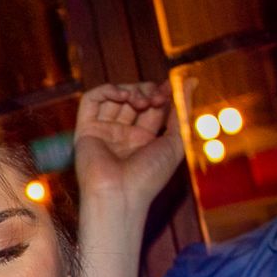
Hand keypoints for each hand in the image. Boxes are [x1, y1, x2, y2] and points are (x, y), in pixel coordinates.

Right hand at [73, 82, 183, 212]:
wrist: (121, 195)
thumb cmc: (150, 175)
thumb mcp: (176, 141)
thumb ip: (183, 111)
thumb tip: (191, 81)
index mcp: (144, 141)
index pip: (153, 108)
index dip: (161, 93)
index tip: (170, 86)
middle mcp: (123, 135)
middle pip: (135, 100)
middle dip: (147, 92)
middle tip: (156, 99)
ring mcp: (104, 132)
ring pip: (114, 97)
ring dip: (130, 91)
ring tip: (141, 101)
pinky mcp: (86, 130)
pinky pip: (91, 101)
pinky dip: (107, 90)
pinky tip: (122, 95)